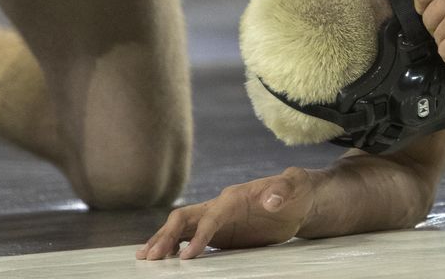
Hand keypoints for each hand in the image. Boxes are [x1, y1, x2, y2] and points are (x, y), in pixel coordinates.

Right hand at [135, 167, 315, 259]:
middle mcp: (220, 205)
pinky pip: (189, 237)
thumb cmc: (298, 190)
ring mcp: (217, 218)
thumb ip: (284, 189)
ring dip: (163, 240)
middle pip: (186, 217)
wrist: (298, 198)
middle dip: (167, 236)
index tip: (188, 256)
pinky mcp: (218, 231)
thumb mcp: (297, 185)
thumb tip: (271, 200)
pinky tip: (163, 258)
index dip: (200, 235)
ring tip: (146, 258)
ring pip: (182, 226)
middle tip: (151, 257)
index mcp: (235, 196)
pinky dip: (174, 245)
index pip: (211, 215)